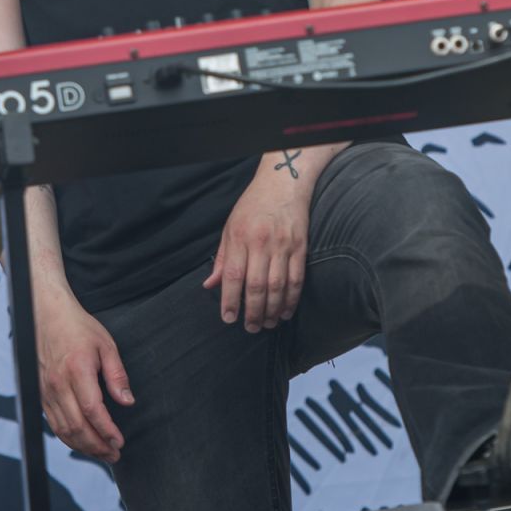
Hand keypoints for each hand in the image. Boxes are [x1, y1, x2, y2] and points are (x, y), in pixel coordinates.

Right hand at [36, 285, 134, 462]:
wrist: (46, 315)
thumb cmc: (78, 327)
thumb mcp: (106, 345)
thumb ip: (117, 375)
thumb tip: (127, 402)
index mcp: (76, 370)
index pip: (92, 410)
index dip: (107, 431)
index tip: (119, 442)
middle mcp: (57, 384)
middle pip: (77, 426)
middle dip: (97, 446)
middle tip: (114, 455)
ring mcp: (45, 391)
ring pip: (63, 429)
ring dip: (82, 447)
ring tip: (101, 453)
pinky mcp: (39, 394)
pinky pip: (53, 423)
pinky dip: (68, 437)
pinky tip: (82, 441)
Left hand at [202, 172, 309, 332]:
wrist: (283, 182)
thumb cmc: (253, 206)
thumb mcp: (230, 227)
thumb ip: (222, 259)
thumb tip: (210, 285)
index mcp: (240, 238)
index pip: (234, 276)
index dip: (231, 301)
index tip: (228, 319)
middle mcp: (261, 243)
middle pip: (257, 286)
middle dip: (253, 312)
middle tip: (251, 328)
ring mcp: (283, 245)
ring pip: (278, 286)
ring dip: (273, 310)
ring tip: (268, 324)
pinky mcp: (300, 246)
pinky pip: (297, 278)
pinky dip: (292, 299)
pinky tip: (286, 311)